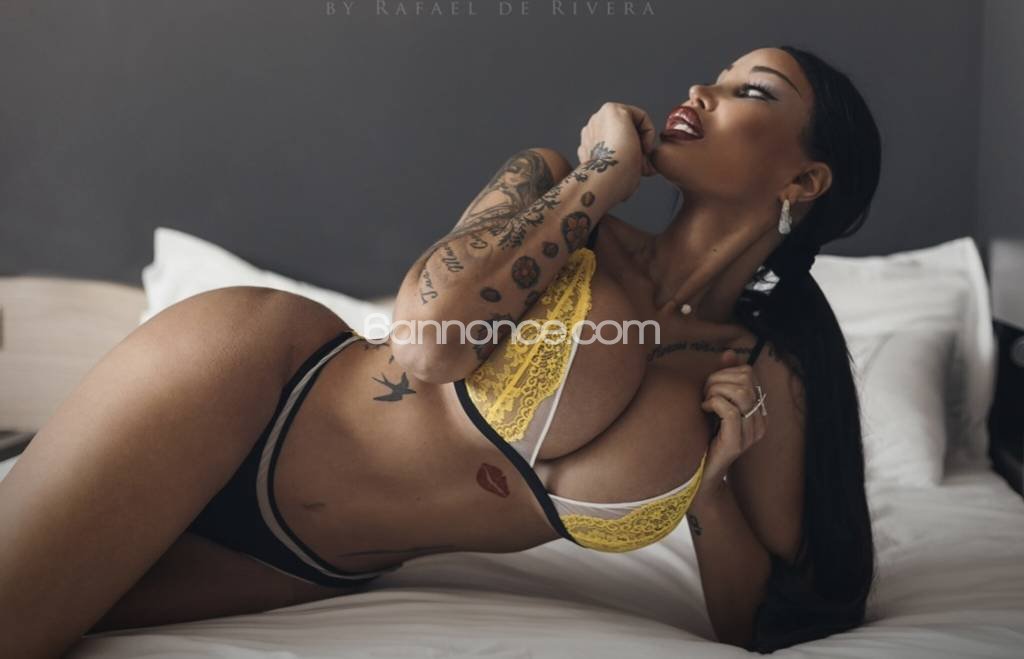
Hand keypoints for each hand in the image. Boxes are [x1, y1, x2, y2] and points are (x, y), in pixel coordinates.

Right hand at [576, 102, 656, 203]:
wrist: (606, 180)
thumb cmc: (612, 183)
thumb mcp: (618, 172)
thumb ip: (627, 164)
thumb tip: (647, 167)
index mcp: (590, 144)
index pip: (619, 143)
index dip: (632, 155)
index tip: (635, 169)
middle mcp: (591, 128)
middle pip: (626, 133)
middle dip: (637, 147)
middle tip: (640, 166)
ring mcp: (598, 117)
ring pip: (633, 125)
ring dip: (641, 141)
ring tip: (640, 159)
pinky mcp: (612, 110)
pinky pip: (641, 117)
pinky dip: (648, 132)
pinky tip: (643, 148)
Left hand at [697, 349, 767, 497]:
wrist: (698, 474)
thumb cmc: (704, 435)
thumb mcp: (715, 402)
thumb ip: (724, 378)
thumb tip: (730, 353)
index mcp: (757, 409)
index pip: (748, 374)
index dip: (724, 372)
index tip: (709, 386)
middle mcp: (759, 421)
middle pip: (745, 381)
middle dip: (718, 380)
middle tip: (704, 394)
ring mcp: (750, 434)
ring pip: (739, 393)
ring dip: (715, 391)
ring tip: (704, 401)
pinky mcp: (737, 443)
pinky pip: (730, 411)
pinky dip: (714, 403)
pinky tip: (704, 409)